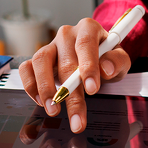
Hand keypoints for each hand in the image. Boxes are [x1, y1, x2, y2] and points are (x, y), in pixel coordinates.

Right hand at [18, 18, 130, 133]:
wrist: (96, 59)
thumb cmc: (107, 59)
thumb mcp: (120, 60)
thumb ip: (116, 62)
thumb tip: (106, 69)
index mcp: (88, 28)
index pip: (86, 44)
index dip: (88, 67)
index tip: (92, 89)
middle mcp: (67, 34)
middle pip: (66, 62)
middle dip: (71, 94)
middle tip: (77, 118)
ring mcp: (50, 45)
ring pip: (40, 62)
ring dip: (46, 89)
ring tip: (54, 110)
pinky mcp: (38, 58)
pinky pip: (27, 69)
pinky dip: (31, 86)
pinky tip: (41, 102)